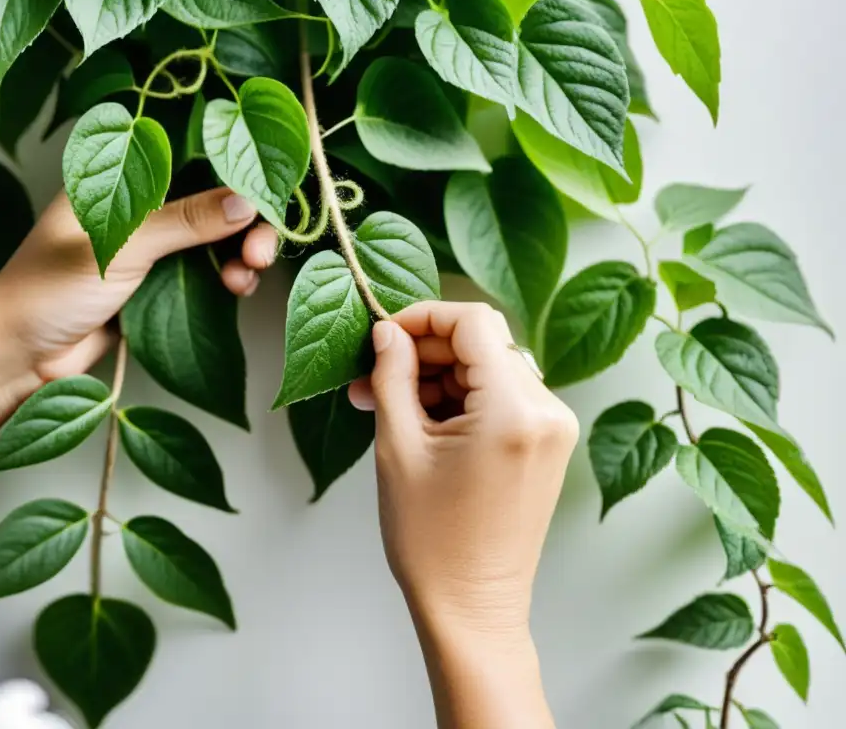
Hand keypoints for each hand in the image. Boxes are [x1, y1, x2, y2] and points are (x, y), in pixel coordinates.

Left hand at [0, 187, 275, 382]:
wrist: (15, 360)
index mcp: (115, 174)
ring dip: (240, 252)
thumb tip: (246, 201)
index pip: (186, 154)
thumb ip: (184, 221)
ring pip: (214, 237)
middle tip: (262, 249)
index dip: (231, 168)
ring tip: (247, 276)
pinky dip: (227, 277)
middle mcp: (135, 203)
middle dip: (245, 221)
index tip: (267, 190)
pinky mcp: (156, 284)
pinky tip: (235, 290)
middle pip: (210, 196)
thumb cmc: (46, 291)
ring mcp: (148, 245)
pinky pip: (205, 271)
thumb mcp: (118, 247)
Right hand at [348, 301, 578, 634]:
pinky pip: (502, 397)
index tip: (383, 333)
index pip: (473, 321)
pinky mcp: (548, 445)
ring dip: (439, 377)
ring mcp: (554, 429)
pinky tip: (420, 420)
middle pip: (483, 343)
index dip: (423, 317)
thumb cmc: (431, 540)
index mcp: (515, 410)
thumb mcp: (399, 448)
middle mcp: (548, 411)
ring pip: (490, 368)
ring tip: (386, 404)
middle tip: (370, 375)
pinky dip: (461, 399)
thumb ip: (394, 377)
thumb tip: (388, 332)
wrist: (472, 608)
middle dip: (423, 352)